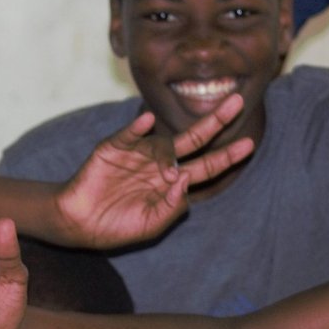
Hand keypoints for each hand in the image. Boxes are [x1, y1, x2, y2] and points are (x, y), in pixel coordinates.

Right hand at [53, 95, 253, 247]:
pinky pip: (128, 134)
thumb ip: (172, 207)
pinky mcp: (113, 148)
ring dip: (169, 153)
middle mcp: (159, 163)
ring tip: (167, 174)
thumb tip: (184, 180)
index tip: (249, 144)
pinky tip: (146, 122)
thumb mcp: (151, 225)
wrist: (79, 224)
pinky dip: (137, 128)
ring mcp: (138, 153)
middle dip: (216, 122)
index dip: (226, 157)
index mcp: (172, 183)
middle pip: (194, 140)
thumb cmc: (116, 226)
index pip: (206, 167)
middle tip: (238, 102)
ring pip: (164, 142)